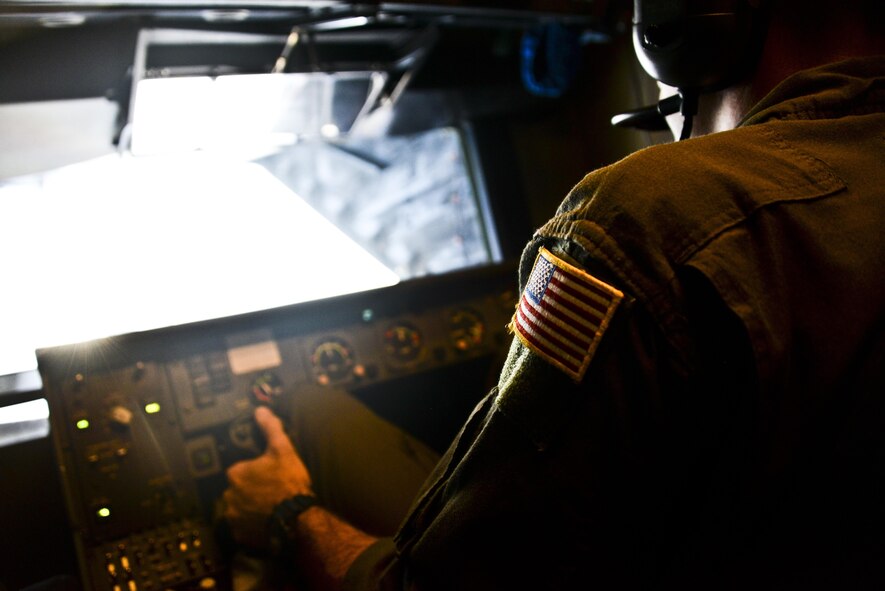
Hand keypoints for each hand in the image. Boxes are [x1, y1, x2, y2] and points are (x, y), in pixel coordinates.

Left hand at [223, 406, 313, 548]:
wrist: (299, 520)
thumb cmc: (289, 482)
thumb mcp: (283, 450)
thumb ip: (270, 428)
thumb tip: (261, 410)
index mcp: (235, 474)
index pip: (239, 470)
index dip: (254, 472)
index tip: (268, 476)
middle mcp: (228, 496)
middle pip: (237, 490)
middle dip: (250, 491)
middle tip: (270, 492)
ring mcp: (234, 518)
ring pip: (239, 509)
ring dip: (250, 509)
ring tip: (270, 509)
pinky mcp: (241, 536)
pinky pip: (243, 529)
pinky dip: (252, 526)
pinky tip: (268, 523)